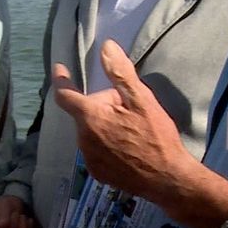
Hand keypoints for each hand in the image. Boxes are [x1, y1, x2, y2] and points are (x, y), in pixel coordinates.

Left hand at [52, 40, 195, 199]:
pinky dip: (105, 145)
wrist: (168, 179)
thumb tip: (105, 48)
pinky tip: (126, 149)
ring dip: (103, 126)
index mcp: (91, 117)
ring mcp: (89, 159)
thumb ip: (120, 73)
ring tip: (130, 132)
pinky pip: (95, 150)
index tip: (59, 69)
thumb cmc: (157, 137)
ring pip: (90, 132)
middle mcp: (84, 139)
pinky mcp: (97, 173)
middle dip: (100, 107)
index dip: (60, 79)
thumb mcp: (142, 100)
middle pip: (85, 113)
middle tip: (128, 110)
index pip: (65, 95)